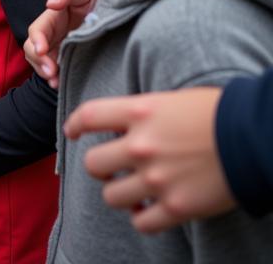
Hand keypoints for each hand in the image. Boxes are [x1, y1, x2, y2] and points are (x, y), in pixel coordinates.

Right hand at [24, 0, 98, 87]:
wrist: (125, 14)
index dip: (36, 40)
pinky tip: (61, 85)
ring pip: (42, 63)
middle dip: (39, 61)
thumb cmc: (105, 0)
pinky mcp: (73, 62)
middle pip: (33, 49)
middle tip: (51, 72)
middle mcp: (55, 35)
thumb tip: (50, 3)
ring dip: (45, 72)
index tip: (42, 50)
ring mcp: (63, 50)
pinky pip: (58, 74)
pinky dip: (56, 80)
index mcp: (55, 17)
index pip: (37, 30)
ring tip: (55, 82)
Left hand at [64, 89, 233, 231]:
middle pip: (92, 163)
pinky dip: (141, 218)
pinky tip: (148, 210)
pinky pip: (141, 222)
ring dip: (119, 193)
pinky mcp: (176, 207)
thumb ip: (140, 114)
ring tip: (132, 190)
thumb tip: (122, 127)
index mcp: (138, 112)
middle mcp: (140, 146)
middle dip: (98, 167)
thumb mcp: (168, 100)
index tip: (71, 132)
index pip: (88, 116)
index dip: (73, 125)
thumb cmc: (214, 112)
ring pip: (111, 196)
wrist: (251, 137)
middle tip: (110, 167)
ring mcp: (156, 179)